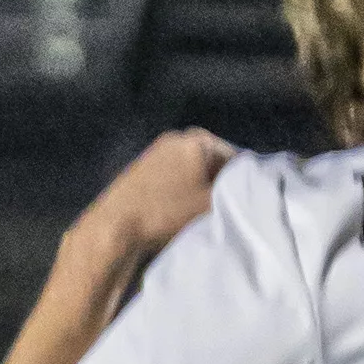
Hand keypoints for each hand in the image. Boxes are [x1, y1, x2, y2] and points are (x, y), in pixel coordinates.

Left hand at [84, 129, 228, 267]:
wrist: (115, 226)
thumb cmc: (167, 211)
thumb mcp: (211, 201)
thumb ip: (236, 189)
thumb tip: (248, 184)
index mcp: (197, 139)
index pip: (236, 158)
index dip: (242, 182)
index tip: (242, 203)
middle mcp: (177, 137)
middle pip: (213, 162)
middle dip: (219, 183)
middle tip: (223, 207)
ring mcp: (156, 150)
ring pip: (194, 170)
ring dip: (200, 187)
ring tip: (201, 210)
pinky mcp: (142, 167)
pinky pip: (175, 175)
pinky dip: (182, 189)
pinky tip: (179, 209)